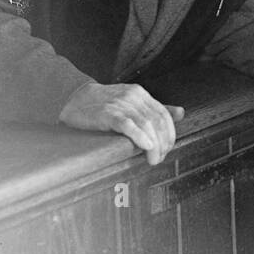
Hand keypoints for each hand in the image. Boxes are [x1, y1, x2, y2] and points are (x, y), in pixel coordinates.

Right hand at [59, 82, 184, 166]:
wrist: (71, 98)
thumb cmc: (102, 105)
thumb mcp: (131, 103)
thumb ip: (155, 109)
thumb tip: (182, 112)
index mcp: (141, 94)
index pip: (163, 115)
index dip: (169, 134)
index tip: (167, 150)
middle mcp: (133, 96)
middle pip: (157, 121)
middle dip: (163, 142)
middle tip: (159, 158)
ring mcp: (120, 103)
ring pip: (146, 124)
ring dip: (154, 145)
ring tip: (153, 159)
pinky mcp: (107, 113)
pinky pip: (128, 124)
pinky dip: (139, 136)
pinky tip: (146, 146)